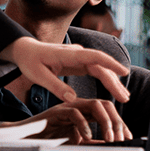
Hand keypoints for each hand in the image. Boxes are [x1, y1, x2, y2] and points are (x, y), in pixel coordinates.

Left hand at [0, 37, 129, 102]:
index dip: (110, 64)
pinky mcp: (78, 62)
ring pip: (100, 68)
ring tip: (123, 96)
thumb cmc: (30, 61)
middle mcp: (77, 53)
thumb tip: (72, 99)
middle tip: (124, 97)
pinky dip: (105, 79)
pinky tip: (112, 89)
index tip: (123, 72)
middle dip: (114, 81)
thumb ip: (55, 87)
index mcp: (68, 54)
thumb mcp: (38, 76)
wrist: (25, 50)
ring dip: (112, 81)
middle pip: (101, 66)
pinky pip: (95, 70)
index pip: (94, 57)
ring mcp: (79, 57)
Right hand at [6, 99, 131, 143]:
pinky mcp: (56, 112)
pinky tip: (86, 137)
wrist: (24, 140)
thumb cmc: (47, 140)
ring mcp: (67, 107)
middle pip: (105, 105)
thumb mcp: (75, 143)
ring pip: (94, 105)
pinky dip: (84, 125)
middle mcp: (78, 106)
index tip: (128, 138)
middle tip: (121, 139)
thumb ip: (91, 143)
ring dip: (106, 122)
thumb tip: (108, 147)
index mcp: (84, 112)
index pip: (108, 111)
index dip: (120, 123)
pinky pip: (74, 113)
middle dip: (117, 121)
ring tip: (109, 138)